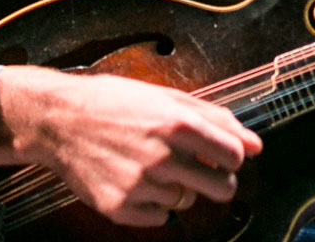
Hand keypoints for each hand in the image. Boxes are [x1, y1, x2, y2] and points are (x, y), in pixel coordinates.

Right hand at [0, 66, 263, 227]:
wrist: (59, 120)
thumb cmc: (114, 102)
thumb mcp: (166, 96)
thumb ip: (215, 118)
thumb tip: (254, 143)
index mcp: (177, 124)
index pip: (234, 155)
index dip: (234, 156)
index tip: (223, 155)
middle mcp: (162, 156)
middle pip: (221, 188)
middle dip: (218, 181)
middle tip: (202, 171)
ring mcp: (140, 185)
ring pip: (186, 202)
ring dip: (178, 188)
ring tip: (152, 166)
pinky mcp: (120, 208)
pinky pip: (158, 218)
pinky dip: (152, 204)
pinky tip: (135, 180)